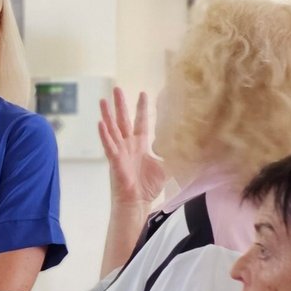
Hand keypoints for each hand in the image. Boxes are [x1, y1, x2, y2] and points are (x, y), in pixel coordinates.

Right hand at [99, 87, 166, 206]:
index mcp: (140, 145)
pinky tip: (100, 123)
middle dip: (120, 104)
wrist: (138, 202)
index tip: (142, 93)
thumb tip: (190, 149)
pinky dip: (104, 135)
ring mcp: (120, 152)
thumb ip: (172, 156)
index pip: (140, 122)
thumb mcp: (165, 168)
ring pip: (112, 129)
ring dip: (107, 115)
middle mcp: (128, 145)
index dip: (141, 108)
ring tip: (103, 100)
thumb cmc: (148, 187)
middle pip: (122, 120)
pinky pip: (108, 145)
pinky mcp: (114, 161)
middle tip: (116, 88)